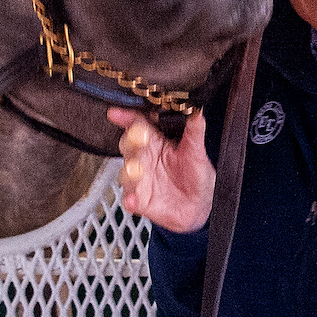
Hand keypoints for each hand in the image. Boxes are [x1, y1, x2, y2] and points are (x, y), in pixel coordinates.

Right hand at [107, 108, 215, 232]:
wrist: (200, 205)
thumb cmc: (195, 176)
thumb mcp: (196, 152)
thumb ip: (194, 132)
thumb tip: (197, 112)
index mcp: (155, 142)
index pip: (137, 125)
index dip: (126, 118)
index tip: (116, 114)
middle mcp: (144, 159)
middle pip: (129, 145)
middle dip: (132, 141)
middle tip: (139, 136)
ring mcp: (140, 180)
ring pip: (126, 172)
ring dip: (130, 171)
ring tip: (137, 169)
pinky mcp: (140, 200)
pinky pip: (130, 199)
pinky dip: (130, 199)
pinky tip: (132, 200)